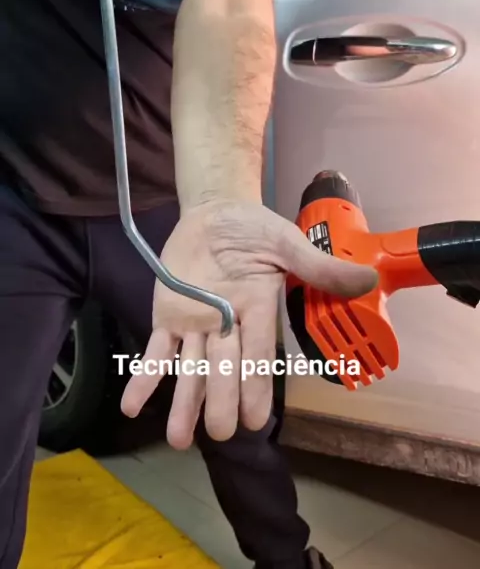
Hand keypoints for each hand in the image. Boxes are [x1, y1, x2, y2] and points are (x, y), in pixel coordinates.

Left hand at [120, 200, 376, 448]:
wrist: (215, 210)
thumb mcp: (287, 243)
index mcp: (257, 311)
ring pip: (190, 369)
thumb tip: (368, 280)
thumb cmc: (254, 228)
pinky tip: (131, 405)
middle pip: (223, 369)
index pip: (259, 355)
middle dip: (221, 399)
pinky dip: (144, 376)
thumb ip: (319, 267)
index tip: (258, 422)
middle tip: (221, 432)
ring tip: (178, 439)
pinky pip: (156, 349)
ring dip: (183, 403)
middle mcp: (226, 326)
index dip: (257, 387)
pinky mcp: (168, 315)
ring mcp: (196, 323)